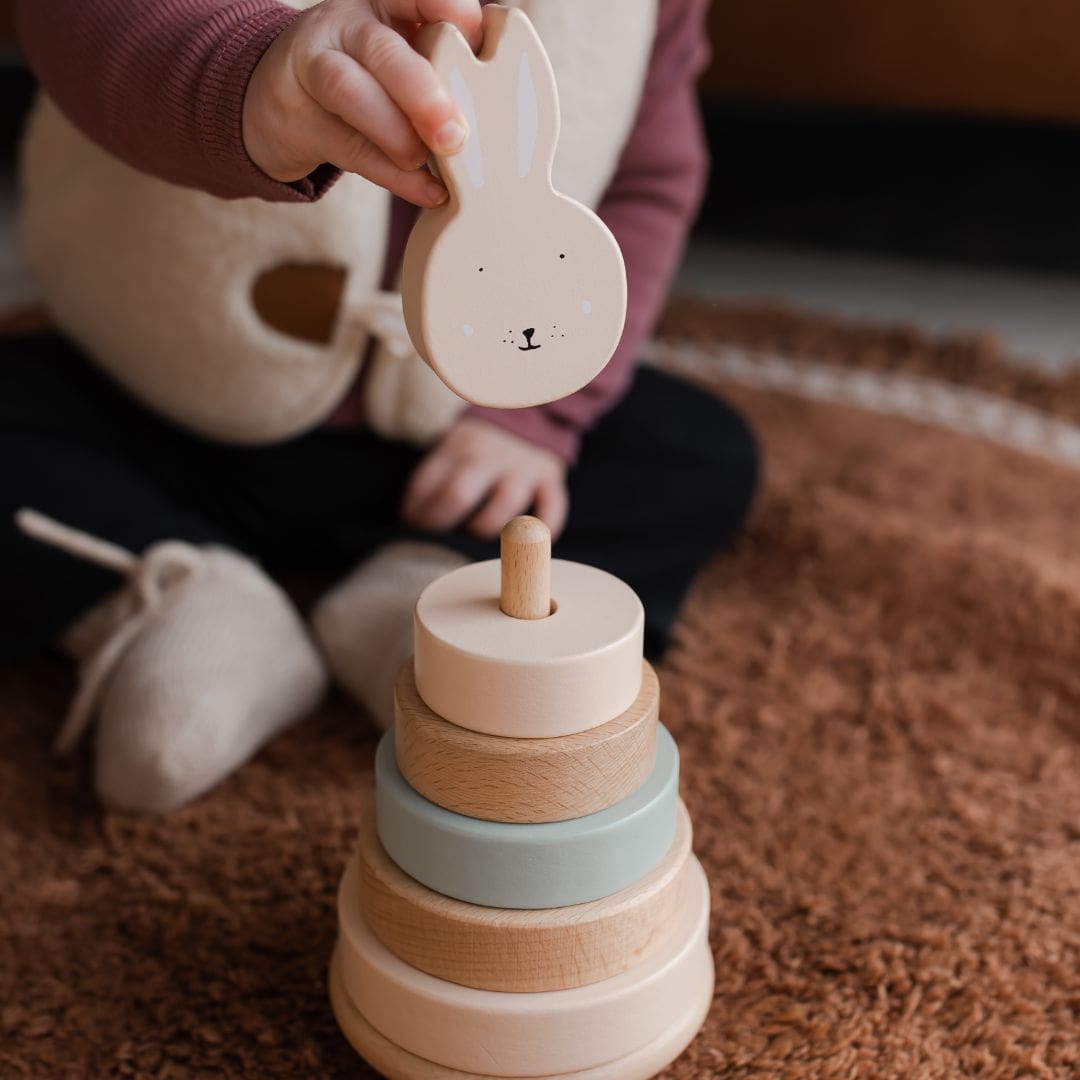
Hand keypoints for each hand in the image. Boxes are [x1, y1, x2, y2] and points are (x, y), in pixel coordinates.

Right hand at [243, 0, 481, 205]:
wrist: (283, 101)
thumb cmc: (368, 79)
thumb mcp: (402, 58)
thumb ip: (444, 69)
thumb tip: (505, 106)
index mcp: (381, 4)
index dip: (444, 8)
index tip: (476, 35)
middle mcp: (345, 26)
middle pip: (381, 50)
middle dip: (422, 93)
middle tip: (455, 135)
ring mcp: (313, 68)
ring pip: (348, 90)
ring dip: (395, 131)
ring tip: (427, 163)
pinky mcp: (299, 120)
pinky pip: (348, 147)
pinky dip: (391, 174)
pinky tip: (427, 192)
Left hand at [402, 418, 569, 539]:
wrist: (528, 412)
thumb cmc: (479, 450)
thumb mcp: (452, 449)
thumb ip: (435, 480)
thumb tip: (412, 526)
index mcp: (457, 446)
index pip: (425, 485)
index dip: (416, 515)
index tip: (414, 529)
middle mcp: (489, 454)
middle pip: (459, 494)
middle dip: (442, 523)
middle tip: (440, 540)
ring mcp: (522, 466)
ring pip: (506, 501)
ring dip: (488, 526)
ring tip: (478, 533)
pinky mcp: (550, 477)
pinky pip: (552, 506)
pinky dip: (543, 528)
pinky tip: (528, 542)